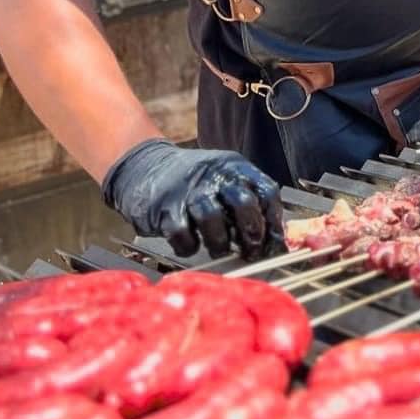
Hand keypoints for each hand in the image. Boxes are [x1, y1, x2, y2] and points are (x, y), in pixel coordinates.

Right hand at [102, 139, 284, 260]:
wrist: (145, 167)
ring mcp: (189, 190)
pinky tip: (192, 246)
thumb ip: (247, 199)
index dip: (274, 219)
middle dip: (252, 232)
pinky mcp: (165, 207)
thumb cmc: (192, 182)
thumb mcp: (223, 179)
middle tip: (251, 251)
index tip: (275, 241)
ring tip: (221, 250)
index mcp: (235, 167)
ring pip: (213, 217)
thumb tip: (274, 235)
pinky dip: (189, 246)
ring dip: (221, 242)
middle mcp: (214, 175)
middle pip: (243, 202)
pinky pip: (182, 232)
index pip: (266, 190)